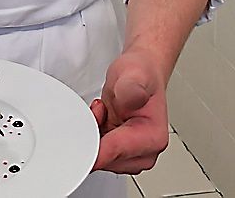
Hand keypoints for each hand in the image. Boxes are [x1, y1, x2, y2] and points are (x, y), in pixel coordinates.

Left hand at [90, 48, 168, 173]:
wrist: (139, 73)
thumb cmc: (140, 74)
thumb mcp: (134, 74)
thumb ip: (131, 88)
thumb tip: (130, 99)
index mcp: (153, 138)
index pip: (114, 153)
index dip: (93, 146)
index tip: (81, 133)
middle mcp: (145, 152)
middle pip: (106, 161)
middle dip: (94, 136)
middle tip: (99, 110)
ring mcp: (132, 154)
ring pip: (100, 158)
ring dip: (94, 134)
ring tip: (104, 110)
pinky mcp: (121, 151)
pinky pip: (98, 151)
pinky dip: (93, 134)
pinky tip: (101, 118)